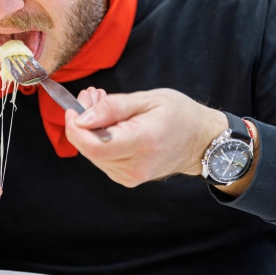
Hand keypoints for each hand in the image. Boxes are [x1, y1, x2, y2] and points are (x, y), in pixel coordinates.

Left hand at [64, 87, 227, 187]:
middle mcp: (136, 166)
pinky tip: (110, 123)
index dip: (75, 128)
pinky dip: (99, 140)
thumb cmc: (180, 115)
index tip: (74, 108)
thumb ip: (113, 107)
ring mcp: (131, 177)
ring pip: (92, 154)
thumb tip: (82, 117)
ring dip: (89, 130)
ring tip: (102, 104)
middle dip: (82, 122)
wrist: (200, 141)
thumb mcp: (149, 100)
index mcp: (143, 142)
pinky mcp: (128, 179)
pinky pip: (102, 159)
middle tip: (91, 96)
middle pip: (89, 149)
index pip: (94, 145)